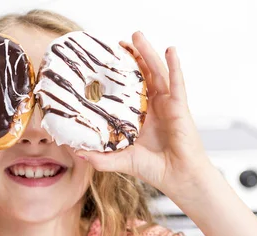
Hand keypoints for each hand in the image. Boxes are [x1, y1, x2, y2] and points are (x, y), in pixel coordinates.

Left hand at [77, 32, 212, 199]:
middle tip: (119, 41)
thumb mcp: (121, 161)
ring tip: (137, 36)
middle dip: (132, 56)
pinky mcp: (180, 107)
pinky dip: (174, 66)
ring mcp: (167, 105)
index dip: (117, 75)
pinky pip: (177, 82)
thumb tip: (76, 151)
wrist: (178, 179)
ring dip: (148, 53)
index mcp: (140, 117)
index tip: (103, 61)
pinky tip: (170, 50)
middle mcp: (153, 107)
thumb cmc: (155, 170)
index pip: (127, 90)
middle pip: (142, 75)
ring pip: (157, 72)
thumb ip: (100, 158)